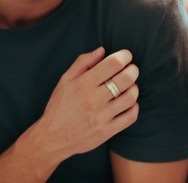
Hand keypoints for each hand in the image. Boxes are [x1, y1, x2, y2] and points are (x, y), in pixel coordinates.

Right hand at [29, 47, 139, 161]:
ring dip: (134, 88)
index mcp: (83, 84)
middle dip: (133, 70)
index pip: (113, 64)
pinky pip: (130, 117)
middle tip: (131, 69)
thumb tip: (102, 50)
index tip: (126, 56)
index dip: (124, 56)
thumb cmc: (58, 106)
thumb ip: (83, 62)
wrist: (52, 137)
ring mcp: (101, 117)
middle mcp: (93, 99)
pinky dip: (134, 107)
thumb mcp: (65, 80)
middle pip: (126, 78)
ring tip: (129, 86)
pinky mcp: (107, 131)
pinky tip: (129, 103)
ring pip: (131, 97)